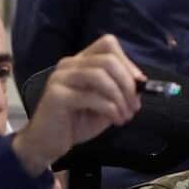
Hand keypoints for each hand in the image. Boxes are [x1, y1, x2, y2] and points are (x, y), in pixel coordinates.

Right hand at [13, 34, 144, 176]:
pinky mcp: (57, 96)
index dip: (128, 62)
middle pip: (107, 60)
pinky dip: (110, 109)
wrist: (47, 143)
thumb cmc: (77, 122)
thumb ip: (120, 90)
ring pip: (100, 76)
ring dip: (120, 97)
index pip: (108, 44)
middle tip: (135, 106)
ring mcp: (61, 78)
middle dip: (128, 83)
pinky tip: (115, 121)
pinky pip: (91, 97)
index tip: (139, 84)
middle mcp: (69, 65)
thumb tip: (141, 83)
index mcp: (80, 62)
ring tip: (126, 116)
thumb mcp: (105, 104)